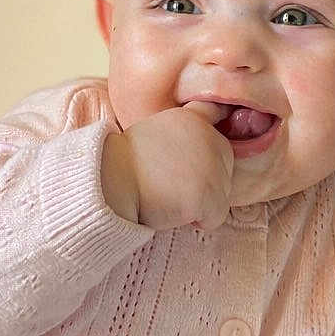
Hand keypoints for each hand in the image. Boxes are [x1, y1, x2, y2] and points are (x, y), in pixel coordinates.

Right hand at [101, 102, 234, 230]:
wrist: (107, 181)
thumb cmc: (124, 166)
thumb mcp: (155, 133)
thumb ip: (183, 137)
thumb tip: (198, 155)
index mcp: (192, 118)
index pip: (220, 113)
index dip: (216, 133)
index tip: (214, 141)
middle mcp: (207, 136)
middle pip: (227, 167)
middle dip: (206, 182)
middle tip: (171, 184)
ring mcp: (210, 164)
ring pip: (223, 196)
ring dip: (200, 204)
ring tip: (168, 195)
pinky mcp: (207, 192)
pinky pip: (215, 217)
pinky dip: (199, 222)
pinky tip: (173, 209)